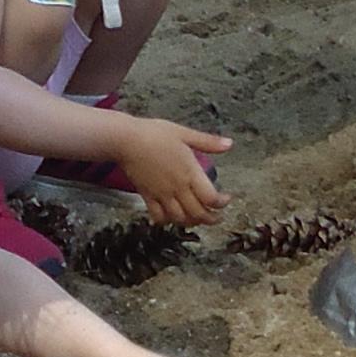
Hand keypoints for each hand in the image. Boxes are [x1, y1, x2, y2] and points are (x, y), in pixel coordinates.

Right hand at [113, 116, 230, 225]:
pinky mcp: (147, 196)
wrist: (126, 140)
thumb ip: (208, 142)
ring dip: (191, 222)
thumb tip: (229, 144)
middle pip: (198, 214)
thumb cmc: (154, 134)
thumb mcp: (184, 133)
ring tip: (197, 219)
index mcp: (190, 172)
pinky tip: (171, 217)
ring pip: (180, 219)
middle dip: (211, 219)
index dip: (221, 204)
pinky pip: (158, 217)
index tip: (225, 200)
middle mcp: (177, 187)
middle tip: (216, 217)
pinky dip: (167, 222)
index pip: (211, 198)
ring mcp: (162, 194)